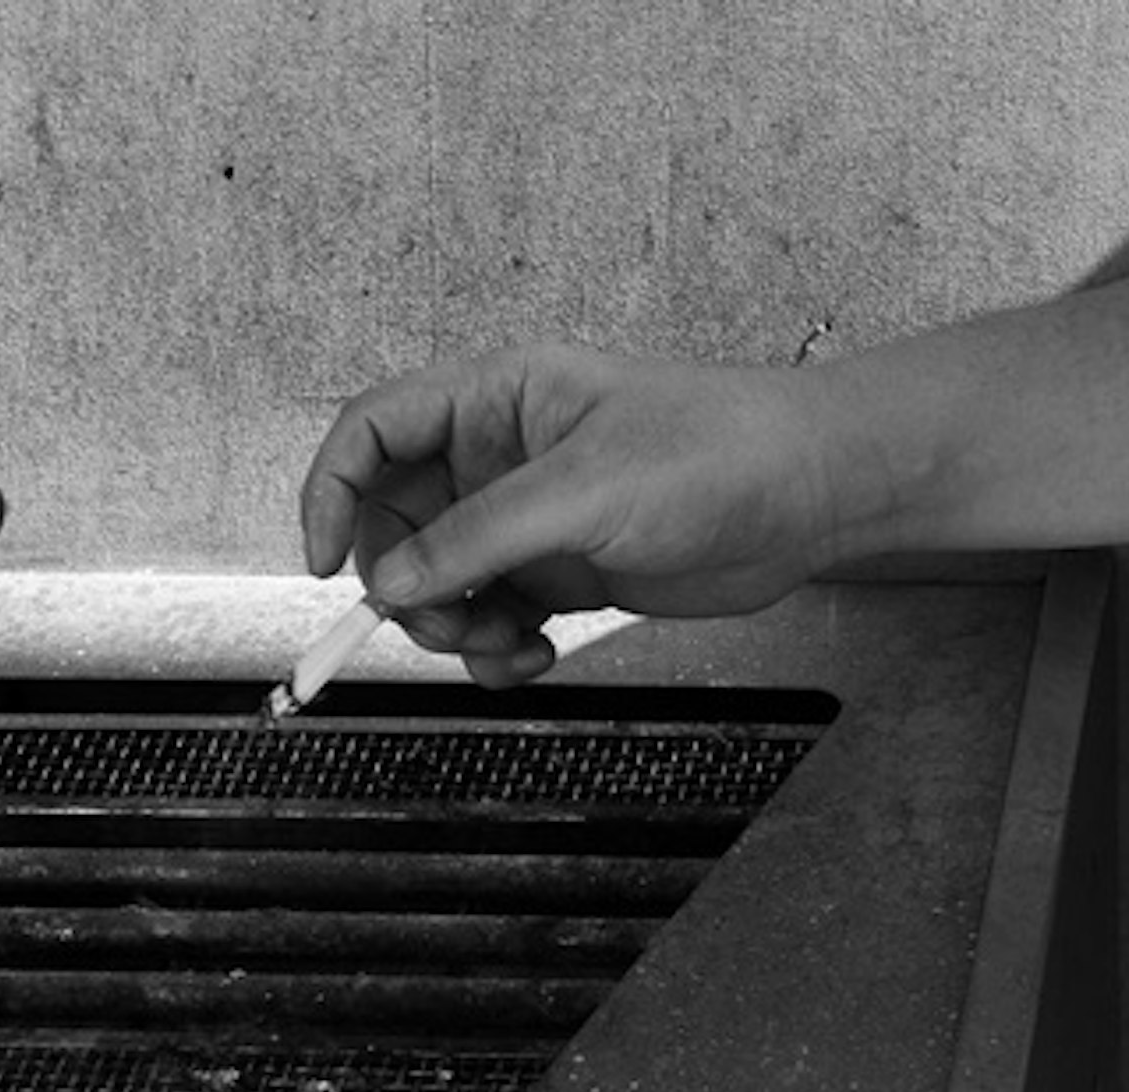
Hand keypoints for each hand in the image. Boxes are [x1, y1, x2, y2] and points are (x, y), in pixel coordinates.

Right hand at [299, 344, 856, 685]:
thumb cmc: (717, 452)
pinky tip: (535, 657)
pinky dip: (497, 652)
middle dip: (404, 585)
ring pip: (438, 583)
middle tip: (446, 624)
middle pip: (394, 523)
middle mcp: (500, 455)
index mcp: (495, 398)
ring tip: (508, 642)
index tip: (321, 566)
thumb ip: (478, 537)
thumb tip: (390, 582)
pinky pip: (491, 619)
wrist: (808, 497)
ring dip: (454, 628)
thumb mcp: (583, 492)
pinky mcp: (560, 572)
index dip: (331, 494)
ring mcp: (528, 518)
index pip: (373, 433)